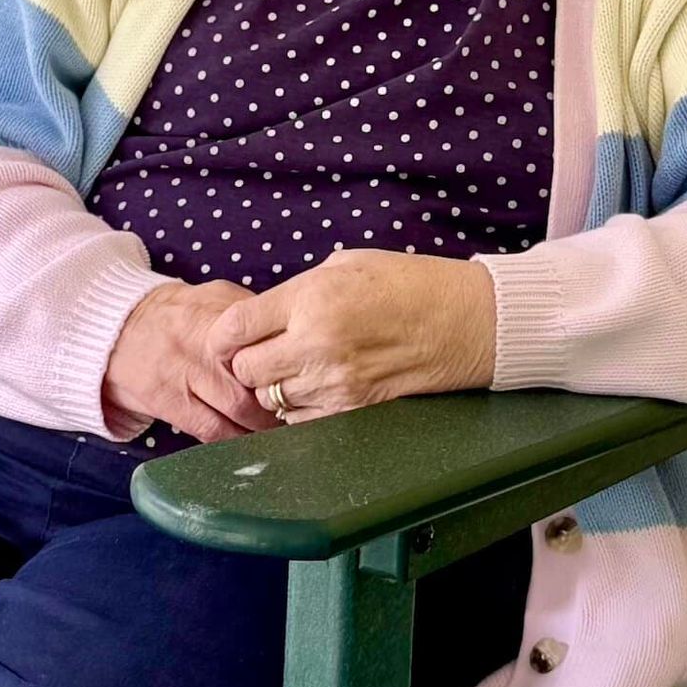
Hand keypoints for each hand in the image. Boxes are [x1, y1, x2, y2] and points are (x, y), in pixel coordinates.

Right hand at [102, 279, 284, 442]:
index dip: (289, 364)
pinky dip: (235, 439)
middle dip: (281, 400)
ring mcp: (184, 373)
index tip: (305, 377)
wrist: (115, 327)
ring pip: (238, 409)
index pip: (265, 341)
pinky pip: (211, 430)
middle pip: (256, 378)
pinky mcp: (168, 401)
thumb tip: (291, 334)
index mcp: (218, 313)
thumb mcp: (212, 297)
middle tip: (297, 411)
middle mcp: (202, 342)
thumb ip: (248, 314)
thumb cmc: (175, 314)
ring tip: (279, 429)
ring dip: (264, 425)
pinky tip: (248, 440)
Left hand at [218, 249, 496, 422]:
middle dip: (246, 362)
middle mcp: (316, 343)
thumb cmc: (407, 283)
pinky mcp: (355, 410)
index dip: (220, 337)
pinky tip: (319, 387)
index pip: (233, 327)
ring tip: (297, 368)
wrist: (466, 320)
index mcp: (309, 298)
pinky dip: (301, 409)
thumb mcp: (344, 266)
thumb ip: (295, 292)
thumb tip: (260, 317)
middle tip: (264, 353)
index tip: (223, 340)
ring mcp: (335, 382)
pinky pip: (302, 421)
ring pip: (271, 400)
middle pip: (245, 369)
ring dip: (275, 387)